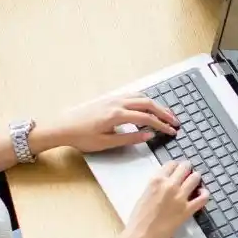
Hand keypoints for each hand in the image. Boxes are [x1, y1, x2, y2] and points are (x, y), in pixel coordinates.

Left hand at [43, 94, 177, 152]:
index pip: (146, 118)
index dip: (162, 125)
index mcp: (117, 115)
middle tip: (175, 121)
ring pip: (141, 96)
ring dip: (155, 104)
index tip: (172, 131)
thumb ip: (130, 138)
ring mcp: (113, 98)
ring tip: (165, 114)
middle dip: (164, 112)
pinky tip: (148, 106)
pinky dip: (144, 100)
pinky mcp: (109, 98)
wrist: (62, 127)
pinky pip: (132, 95)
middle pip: (148, 103)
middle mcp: (117, 102)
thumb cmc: (81, 137)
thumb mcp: (106, 143)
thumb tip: (148, 135)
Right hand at [127, 160, 206, 237]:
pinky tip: (202, 193)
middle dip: (187, 168)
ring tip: (195, 180)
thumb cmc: (138, 219)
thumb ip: (155, 186)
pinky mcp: (187, 210)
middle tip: (188, 171)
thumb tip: (165, 183)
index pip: (171, 164)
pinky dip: (205, 194)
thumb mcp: (144, 195)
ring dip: (196, 178)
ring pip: (195, 178)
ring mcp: (180, 197)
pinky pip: (202, 198)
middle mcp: (169, 185)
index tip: (177, 168)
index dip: (176, 166)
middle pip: (185, 167)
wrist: (141, 237)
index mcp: (156, 180)